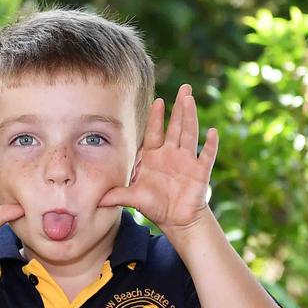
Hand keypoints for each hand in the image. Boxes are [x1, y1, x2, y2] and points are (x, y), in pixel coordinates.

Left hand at [100, 84, 218, 236]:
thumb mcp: (132, 198)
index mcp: (154, 157)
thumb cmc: (154, 205)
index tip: (158, 101)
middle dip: (179, 108)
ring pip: (189, 134)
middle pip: (176, 127)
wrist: (175, 219)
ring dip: (191, 117)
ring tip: (191, 99)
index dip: (156, 117)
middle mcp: (171, 154)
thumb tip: (95, 199)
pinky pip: (206, 156)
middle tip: (185, 88)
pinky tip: (212, 132)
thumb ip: (116, 195)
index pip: (155, 132)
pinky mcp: (199, 172)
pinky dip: (210, 145)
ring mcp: (187, 161)